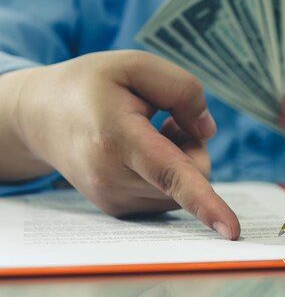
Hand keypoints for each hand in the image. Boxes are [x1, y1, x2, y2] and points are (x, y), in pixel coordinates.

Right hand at [12, 51, 238, 238]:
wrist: (41, 116)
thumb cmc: (93, 85)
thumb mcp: (137, 65)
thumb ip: (183, 90)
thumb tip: (207, 133)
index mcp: (117, 138)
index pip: (170, 174)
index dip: (205, 202)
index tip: (231, 231)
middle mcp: (113, 178)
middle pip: (193, 175)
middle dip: (193, 148)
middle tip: (166, 121)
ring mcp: (114, 199)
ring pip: (183, 189)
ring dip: (179, 160)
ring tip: (146, 134)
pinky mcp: (118, 209)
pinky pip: (167, 196)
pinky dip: (166, 175)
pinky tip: (141, 152)